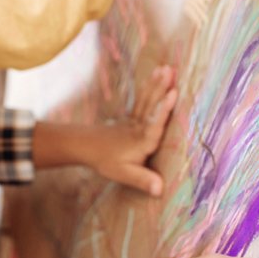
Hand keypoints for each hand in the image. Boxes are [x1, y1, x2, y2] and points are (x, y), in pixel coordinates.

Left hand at [91, 65, 177, 195]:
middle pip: (151, 106)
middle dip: (162, 88)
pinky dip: (149, 87)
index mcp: (142, 141)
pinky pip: (142, 99)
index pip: (155, 124)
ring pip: (147, 99)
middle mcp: (139, 128)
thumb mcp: (123, 174)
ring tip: (166, 68)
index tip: (173, 93)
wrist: (85, 147)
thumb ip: (142, 180)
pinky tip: (155, 75)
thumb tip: (161, 190)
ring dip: (157, 83)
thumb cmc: (106, 161)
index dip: (164, 109)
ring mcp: (134, 120)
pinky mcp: (131, 116)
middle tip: (171, 71)